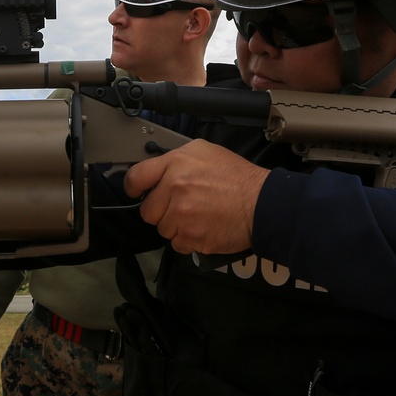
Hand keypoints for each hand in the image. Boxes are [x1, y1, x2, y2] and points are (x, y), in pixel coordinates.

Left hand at [124, 139, 268, 254]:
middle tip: (180, 206)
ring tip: (197, 216)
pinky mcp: (191, 237)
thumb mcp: (206, 151)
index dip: (133, 187)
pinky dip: (188, 240)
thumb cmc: (238, 177)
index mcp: (176, 164)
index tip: (135, 192)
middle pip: (147, 210)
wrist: (262, 203)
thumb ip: (177, 159)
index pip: (137, 177)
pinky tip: (202, 228)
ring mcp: (182, 215)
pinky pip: (177, 244)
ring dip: (176, 226)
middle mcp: (175, 188)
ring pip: (162, 229)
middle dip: (161, 210)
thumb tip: (158, 169)